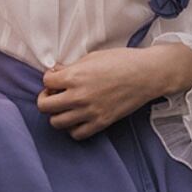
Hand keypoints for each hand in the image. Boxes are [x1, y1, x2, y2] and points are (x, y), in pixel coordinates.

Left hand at [36, 43, 191, 139]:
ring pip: (57, 123)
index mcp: (75, 76)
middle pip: (45, 106)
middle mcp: (79, 96)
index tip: (56, 78)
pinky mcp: (101, 122)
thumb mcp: (92, 57)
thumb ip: (72, 67)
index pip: (46, 81)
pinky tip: (78, 118)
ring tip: (65, 107)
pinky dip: (73, 128)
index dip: (49, 79)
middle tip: (54, 94)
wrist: (147, 74)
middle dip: (46, 98)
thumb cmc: (122, 61)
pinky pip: (77, 134)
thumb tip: (56, 72)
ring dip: (57, 115)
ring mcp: (89, 112)